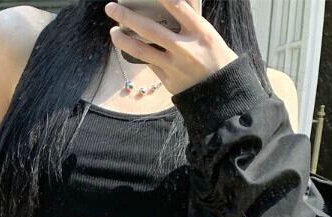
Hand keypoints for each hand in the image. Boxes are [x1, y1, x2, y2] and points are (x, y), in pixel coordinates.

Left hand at [103, 0, 238, 95]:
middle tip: (110, 8)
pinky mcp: (168, 80)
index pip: (177, 6)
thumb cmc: (216, 58)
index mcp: (200, 32)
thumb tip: (169, 3)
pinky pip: (148, 64)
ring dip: (123, 40)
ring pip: (142, 51)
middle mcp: (186, 49)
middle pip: (150, 29)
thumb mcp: (208, 34)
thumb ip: (190, 20)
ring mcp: (175, 66)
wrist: (221, 93)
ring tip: (113, 32)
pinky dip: (136, 55)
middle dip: (126, 17)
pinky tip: (128, 47)